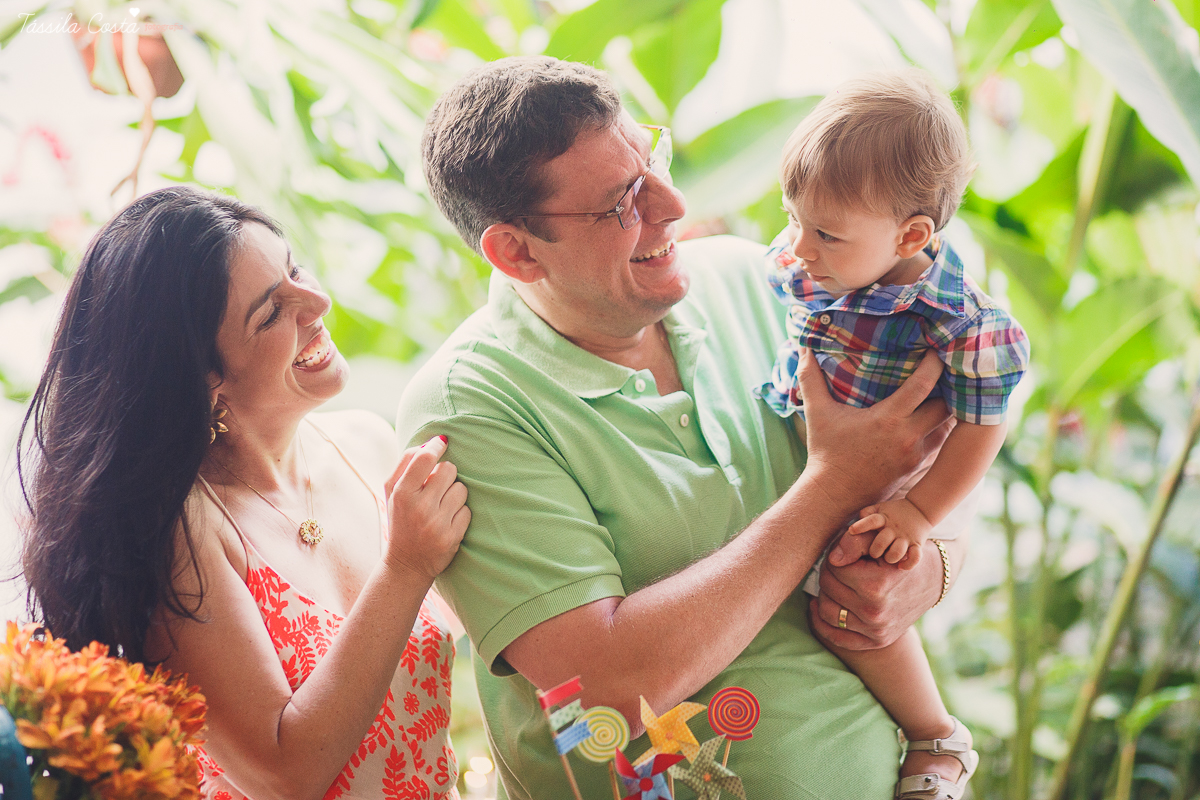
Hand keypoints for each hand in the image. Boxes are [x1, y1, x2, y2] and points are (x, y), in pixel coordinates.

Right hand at [383, 435, 469, 579]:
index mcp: (401, 494)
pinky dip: (460, 513)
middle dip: (446, 474)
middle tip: (437, 487)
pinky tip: (447, 521)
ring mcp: (437, 524)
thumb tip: (431, 442)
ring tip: (441, 506)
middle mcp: (419, 508)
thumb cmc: (401, 519)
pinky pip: (468, 511)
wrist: (406, 564)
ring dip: (454, 494)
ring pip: (461, 489)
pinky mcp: (452, 538)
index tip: (442, 443)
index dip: (436, 447)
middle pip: (448, 470)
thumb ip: (406, 464)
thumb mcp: (393, 492)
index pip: (423, 458)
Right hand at [796, 349, 952, 509]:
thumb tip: (802, 347)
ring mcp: (915, 455)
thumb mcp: (817, 413)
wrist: (833, 496)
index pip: (923, 385)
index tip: (936, 348)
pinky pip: (938, 443)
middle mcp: (908, 437)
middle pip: (946, 405)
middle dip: (950, 387)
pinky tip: (934, 417)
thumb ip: (810, 378)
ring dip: (948, 409)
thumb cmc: (825, 452)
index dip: (934, 364)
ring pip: (947, 426)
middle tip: (948, 370)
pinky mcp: (916, 467)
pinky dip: (939, 428)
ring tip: (947, 391)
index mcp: (888, 419)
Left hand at [807, 535, 943, 649]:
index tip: (844, 552)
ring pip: (827, 611)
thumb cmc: (900, 556)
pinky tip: (817, 606)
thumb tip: (831, 559)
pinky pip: (836, 637)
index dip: (835, 554)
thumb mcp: (881, 543)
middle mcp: (874, 612)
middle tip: (838, 564)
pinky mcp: (876, 641)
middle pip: (828, 587)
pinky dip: (821, 623)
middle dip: (829, 571)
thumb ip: (853, 543)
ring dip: (823, 593)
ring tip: (832, 582)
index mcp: (875, 587)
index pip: (833, 567)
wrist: (931, 580)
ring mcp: (875, 630)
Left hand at [845, 498, 930, 569]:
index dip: (861, 526)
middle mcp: (894, 529)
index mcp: (884, 519)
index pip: (872, 520)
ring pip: (897, 552)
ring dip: (890, 557)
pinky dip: (908, 564)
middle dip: (875, 550)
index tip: (851, 531)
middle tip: (874, 553)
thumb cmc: (893, 512)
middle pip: (882, 541)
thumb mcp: (879, 508)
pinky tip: (901, 566)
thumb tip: (853, 527)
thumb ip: (866, 514)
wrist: (919, 509)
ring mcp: (906, 537)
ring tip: (887, 558)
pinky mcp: (917, 545)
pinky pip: (915, 557)